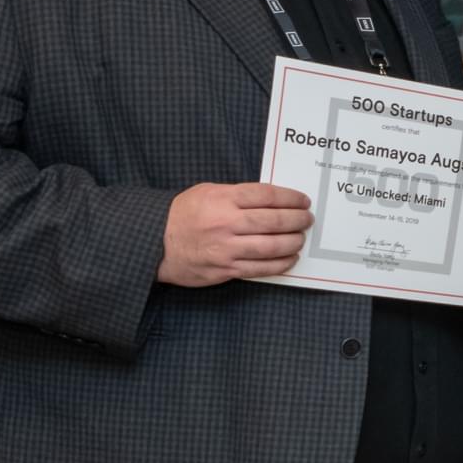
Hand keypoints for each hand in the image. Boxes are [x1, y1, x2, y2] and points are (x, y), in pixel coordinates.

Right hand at [158, 183, 312, 287]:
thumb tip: (272, 200)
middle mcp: (226, 223)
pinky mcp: (226, 269)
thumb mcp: (207, 192)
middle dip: (297, 220)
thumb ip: (237, 195)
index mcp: (222, 199)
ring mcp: (226, 248)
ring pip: (272, 246)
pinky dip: (281, 264)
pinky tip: (290, 258)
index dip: (290, 198)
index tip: (303, 200)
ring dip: (293, 242)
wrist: (155, 242)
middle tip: (307, 219)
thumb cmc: (183, 214)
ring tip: (301, 238)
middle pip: (274, 221)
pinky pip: (261, 268)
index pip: (267, 195)